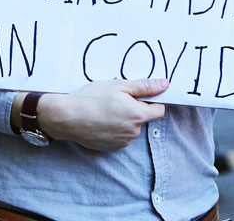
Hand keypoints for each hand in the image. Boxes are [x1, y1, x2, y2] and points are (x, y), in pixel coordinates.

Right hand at [36, 77, 168, 151]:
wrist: (67, 117)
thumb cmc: (92, 98)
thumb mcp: (120, 85)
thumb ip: (145, 86)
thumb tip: (165, 84)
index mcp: (138, 116)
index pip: (159, 111)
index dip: (153, 101)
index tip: (141, 95)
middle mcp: (133, 132)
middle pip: (143, 119)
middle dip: (135, 109)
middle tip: (117, 99)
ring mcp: (121, 142)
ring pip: (130, 128)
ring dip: (124, 119)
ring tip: (106, 109)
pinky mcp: (110, 148)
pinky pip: (119, 136)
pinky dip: (114, 129)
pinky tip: (101, 120)